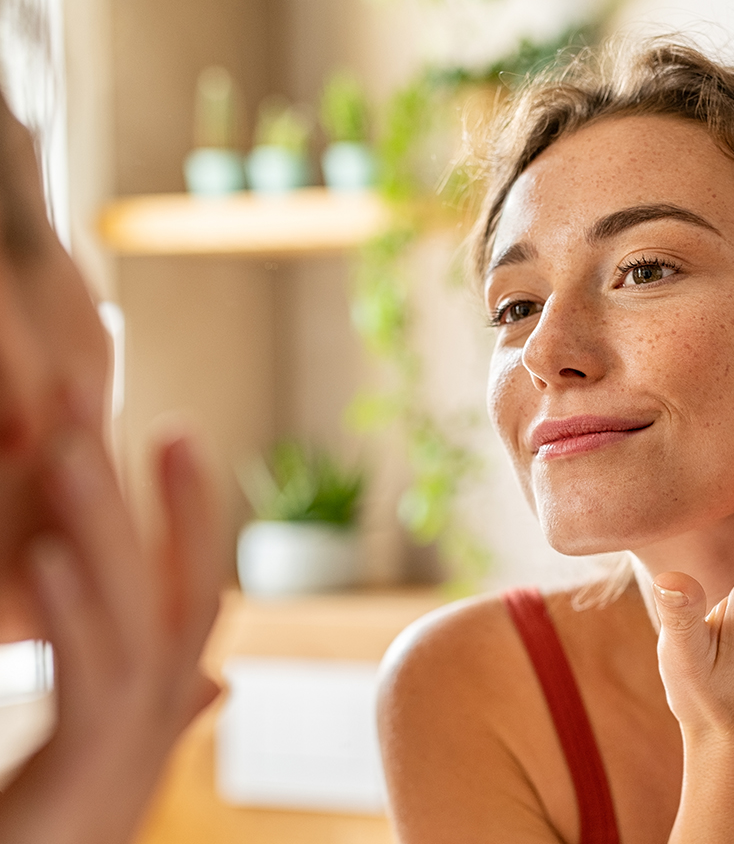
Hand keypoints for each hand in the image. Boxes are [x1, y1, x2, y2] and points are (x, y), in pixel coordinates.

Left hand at [0, 419, 225, 843]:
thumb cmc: (66, 826)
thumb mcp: (114, 751)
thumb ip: (166, 706)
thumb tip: (215, 681)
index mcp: (168, 696)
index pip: (193, 584)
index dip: (192, 509)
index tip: (175, 431)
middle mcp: (167, 708)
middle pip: (175, 583)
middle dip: (152, 492)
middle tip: (119, 403)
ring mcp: (136, 737)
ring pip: (137, 615)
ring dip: (106, 528)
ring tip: (70, 450)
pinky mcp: (91, 765)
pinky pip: (88, 676)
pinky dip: (73, 612)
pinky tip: (46, 554)